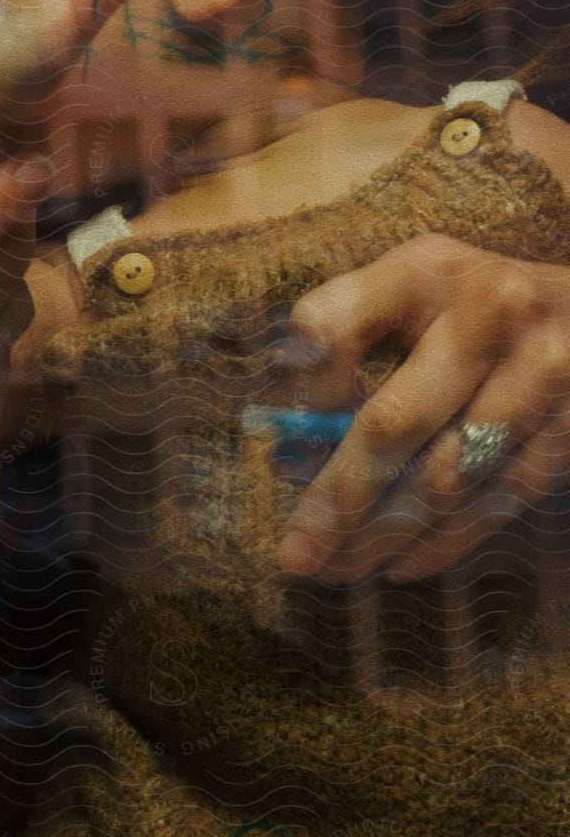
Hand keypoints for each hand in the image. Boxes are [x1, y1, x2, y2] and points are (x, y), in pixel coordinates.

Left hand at [274, 234, 569, 581]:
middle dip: (337, 500)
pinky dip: (444, 542)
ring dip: (386, 535)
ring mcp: (541, 369)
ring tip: (342, 566)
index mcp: (424, 270)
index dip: (307, 386)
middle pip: (392, 422)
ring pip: (444, 479)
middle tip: (297, 555)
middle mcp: (488, 311)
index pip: (333, 325)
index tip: (294, 432)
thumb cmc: (473, 311)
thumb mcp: (412, 297)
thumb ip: (354, 350)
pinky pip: (496, 500)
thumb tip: (299, 455)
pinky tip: (403, 562)